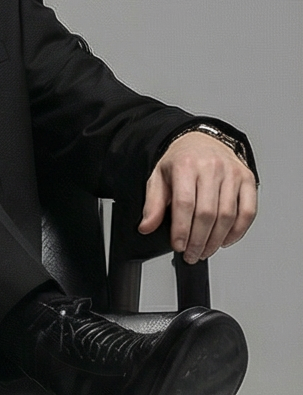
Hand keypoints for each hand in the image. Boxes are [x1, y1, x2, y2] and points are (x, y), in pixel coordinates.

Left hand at [141, 131, 257, 264]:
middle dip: (199, 240)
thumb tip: (146, 227)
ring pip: (228, 215)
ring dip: (216, 239)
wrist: (201, 140)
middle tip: (192, 254)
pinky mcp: (248, 180)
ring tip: (205, 251)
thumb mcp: (158, 177)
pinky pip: (248, 211)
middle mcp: (212, 168)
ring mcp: (233, 174)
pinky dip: (238, 231)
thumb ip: (153, 204)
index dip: (182, 229)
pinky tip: (225, 240)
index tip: (178, 246)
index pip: (184, 204)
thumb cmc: (180, 161)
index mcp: (185, 166)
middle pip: (207, 213)